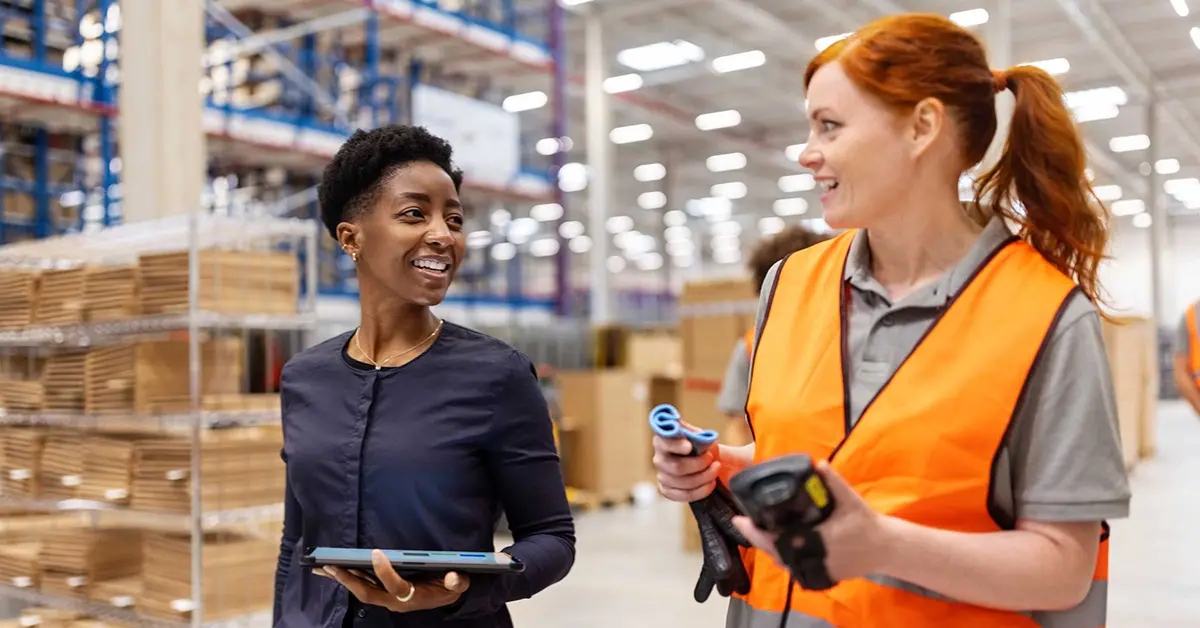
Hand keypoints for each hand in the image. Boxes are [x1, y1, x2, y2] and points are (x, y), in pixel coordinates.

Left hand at [318, 549, 470, 612]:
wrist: (445, 598)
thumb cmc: (449, 587)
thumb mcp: (458, 584)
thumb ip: (456, 581)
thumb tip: (453, 576)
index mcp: (412, 596)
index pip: (395, 586)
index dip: (384, 571)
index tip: (375, 552)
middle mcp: (395, 600)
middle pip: (368, 593)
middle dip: (349, 580)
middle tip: (333, 566)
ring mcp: (387, 598)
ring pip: (361, 591)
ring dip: (343, 579)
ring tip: (324, 568)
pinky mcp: (382, 594)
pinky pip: (362, 587)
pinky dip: (348, 578)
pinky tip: (335, 570)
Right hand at [652, 422, 720, 501]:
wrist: (702, 458)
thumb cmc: (698, 444)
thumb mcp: (698, 434)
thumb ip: (696, 435)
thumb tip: (701, 440)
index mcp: (662, 440)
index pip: (664, 443)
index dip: (676, 446)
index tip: (689, 446)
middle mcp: (659, 459)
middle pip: (676, 467)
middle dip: (698, 464)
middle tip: (711, 458)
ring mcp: (662, 476)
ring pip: (683, 483)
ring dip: (704, 477)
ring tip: (716, 469)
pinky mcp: (668, 490)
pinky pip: (684, 495)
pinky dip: (701, 491)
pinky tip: (711, 483)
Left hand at [731, 460, 891, 582]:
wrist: (884, 548)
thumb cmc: (866, 523)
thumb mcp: (851, 500)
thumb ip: (834, 482)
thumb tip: (818, 463)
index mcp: (817, 540)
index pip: (779, 540)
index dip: (757, 533)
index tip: (742, 520)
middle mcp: (814, 558)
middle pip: (776, 553)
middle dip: (757, 539)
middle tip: (741, 523)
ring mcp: (817, 569)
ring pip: (784, 563)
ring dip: (768, 548)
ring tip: (753, 531)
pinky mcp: (822, 575)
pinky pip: (796, 569)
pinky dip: (783, 558)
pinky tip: (774, 546)